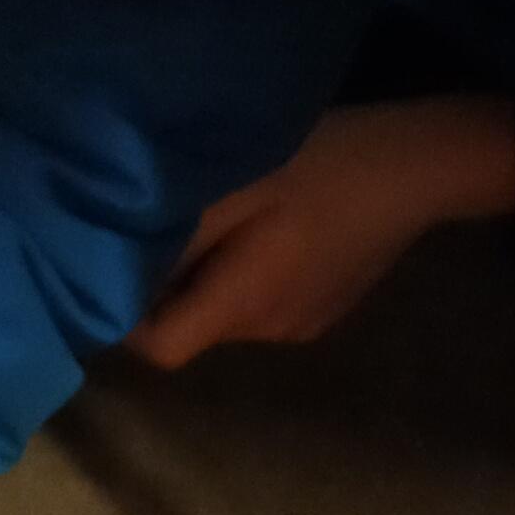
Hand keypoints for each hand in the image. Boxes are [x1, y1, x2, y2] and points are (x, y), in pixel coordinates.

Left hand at [131, 94, 514, 367]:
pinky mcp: (319, 310)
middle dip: (157, 287)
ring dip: (198, 277)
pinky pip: (254, 302)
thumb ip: (173, 234)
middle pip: (187, 328)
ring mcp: (300, 325)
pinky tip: (252, 227)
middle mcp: (269, 331)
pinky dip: (235, 274)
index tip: (99, 269)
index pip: (161, 349)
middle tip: (147, 224)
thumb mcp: (233, 186)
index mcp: (245, 303)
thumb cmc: (317, 165)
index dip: (120, 318)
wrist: (415, 166)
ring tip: (201, 218)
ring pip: (219, 314)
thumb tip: (106, 264)